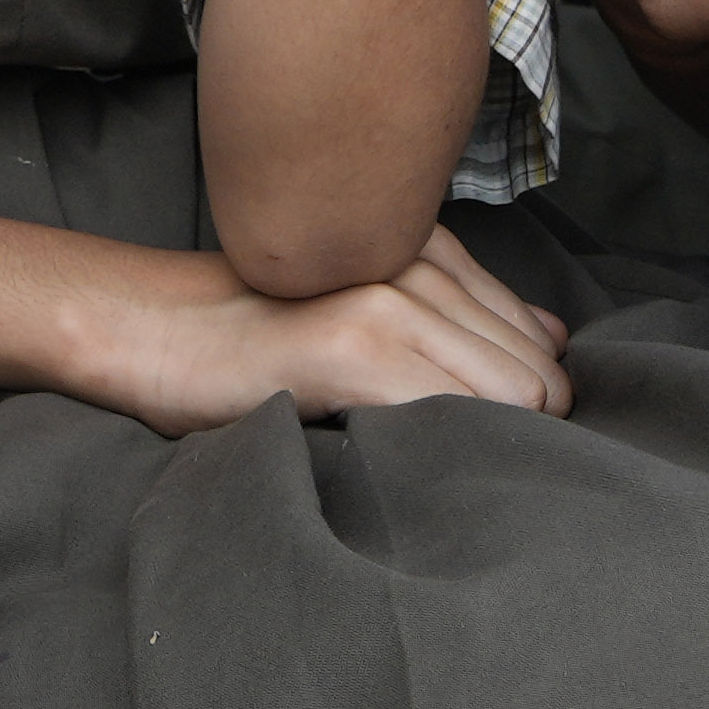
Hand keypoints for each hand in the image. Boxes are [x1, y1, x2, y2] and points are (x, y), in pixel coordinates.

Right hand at [77, 230, 576, 438]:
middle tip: (463, 461)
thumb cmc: (257, 336)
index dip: (525, 398)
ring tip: (436, 464)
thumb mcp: (371, 307)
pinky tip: (409, 460)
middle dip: (523, 428)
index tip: (476, 430)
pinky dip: (455, 452)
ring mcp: (389, 299)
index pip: (537, 338)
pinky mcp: (357, 346)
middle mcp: (416, 260)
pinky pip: (461, 414)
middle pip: (540, 372)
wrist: (153, 330)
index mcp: (425, 245)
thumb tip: (556, 339)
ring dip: (494, 443)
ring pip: (518, 394)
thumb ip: (463, 316)